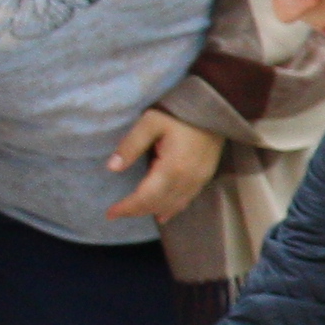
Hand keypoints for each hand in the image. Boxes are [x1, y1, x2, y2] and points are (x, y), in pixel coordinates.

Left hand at [102, 108, 220, 223]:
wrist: (214, 109)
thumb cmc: (179, 113)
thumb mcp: (150, 122)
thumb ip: (131, 145)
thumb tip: (112, 168)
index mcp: (172, 168)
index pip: (145, 197)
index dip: (127, 207)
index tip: (110, 213)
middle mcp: (186, 180)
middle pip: (157, 205)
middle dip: (135, 211)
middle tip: (116, 213)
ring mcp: (198, 181)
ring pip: (172, 206)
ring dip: (151, 211)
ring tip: (133, 212)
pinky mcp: (205, 178)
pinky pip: (185, 201)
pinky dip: (171, 210)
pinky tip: (162, 214)